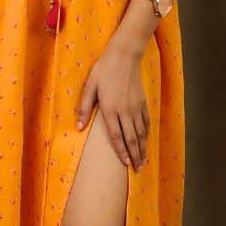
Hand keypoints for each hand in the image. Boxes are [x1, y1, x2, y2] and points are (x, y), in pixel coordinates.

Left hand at [76, 38, 149, 169]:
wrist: (125, 55)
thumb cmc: (104, 70)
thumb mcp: (90, 86)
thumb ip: (84, 107)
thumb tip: (78, 126)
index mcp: (110, 108)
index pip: (116, 135)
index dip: (120, 151)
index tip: (124, 164)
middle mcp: (125, 111)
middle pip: (131, 138)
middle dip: (134, 155)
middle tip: (137, 170)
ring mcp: (136, 107)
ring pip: (140, 133)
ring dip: (142, 148)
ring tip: (143, 162)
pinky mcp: (142, 102)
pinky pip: (146, 122)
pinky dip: (146, 135)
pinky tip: (146, 142)